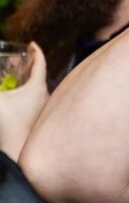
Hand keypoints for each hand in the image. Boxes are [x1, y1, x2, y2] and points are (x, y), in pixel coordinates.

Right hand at [0, 43, 48, 160]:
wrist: (19, 158)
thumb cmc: (7, 128)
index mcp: (37, 88)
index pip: (40, 63)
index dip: (36, 52)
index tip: (32, 44)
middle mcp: (46, 97)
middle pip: (41, 76)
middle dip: (31, 67)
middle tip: (22, 61)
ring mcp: (44, 111)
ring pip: (40, 91)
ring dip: (30, 83)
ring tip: (19, 79)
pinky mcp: (40, 122)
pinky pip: (37, 104)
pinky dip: (28, 97)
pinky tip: (19, 102)